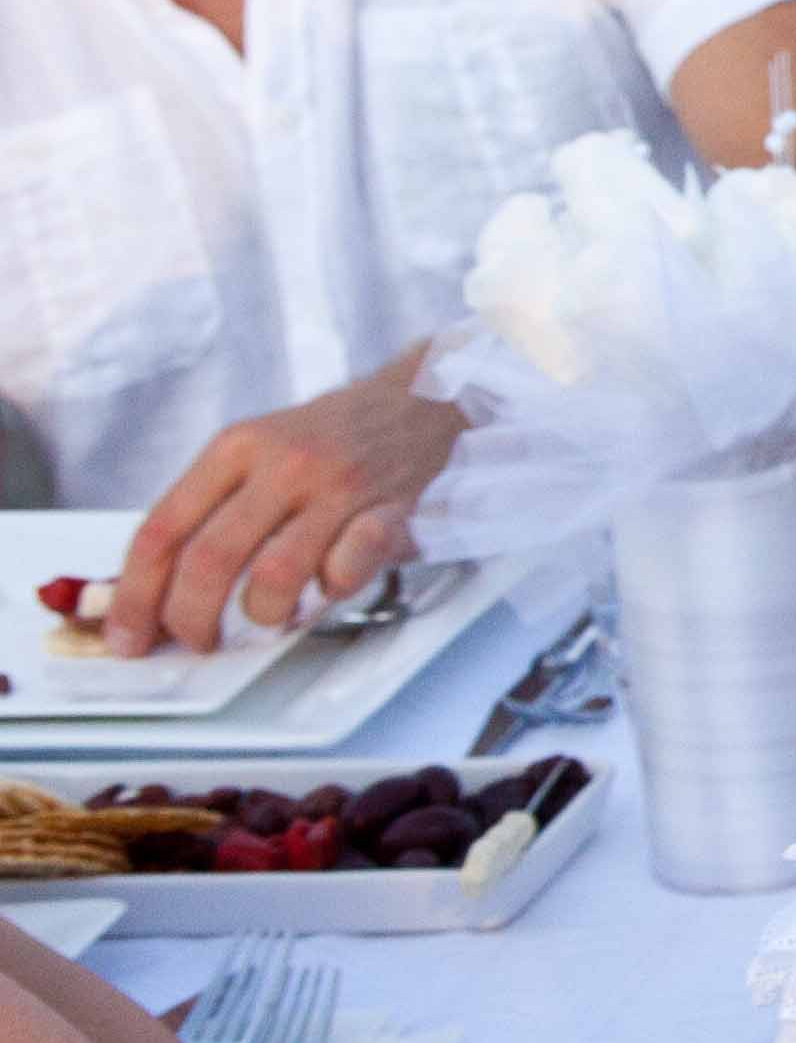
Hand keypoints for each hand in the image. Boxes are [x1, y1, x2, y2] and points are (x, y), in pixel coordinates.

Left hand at [108, 359, 459, 653]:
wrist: (419, 399)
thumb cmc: (324, 438)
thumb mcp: (254, 450)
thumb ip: (207, 508)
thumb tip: (149, 591)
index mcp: (235, 446)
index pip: (160, 531)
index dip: (135, 596)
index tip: (129, 636)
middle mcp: (282, 462)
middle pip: (209, 560)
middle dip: (190, 620)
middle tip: (196, 642)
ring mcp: (338, 486)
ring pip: (275, 576)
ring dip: (261, 616)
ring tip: (267, 618)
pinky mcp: (388, 510)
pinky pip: (347, 572)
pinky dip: (330, 593)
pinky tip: (328, 585)